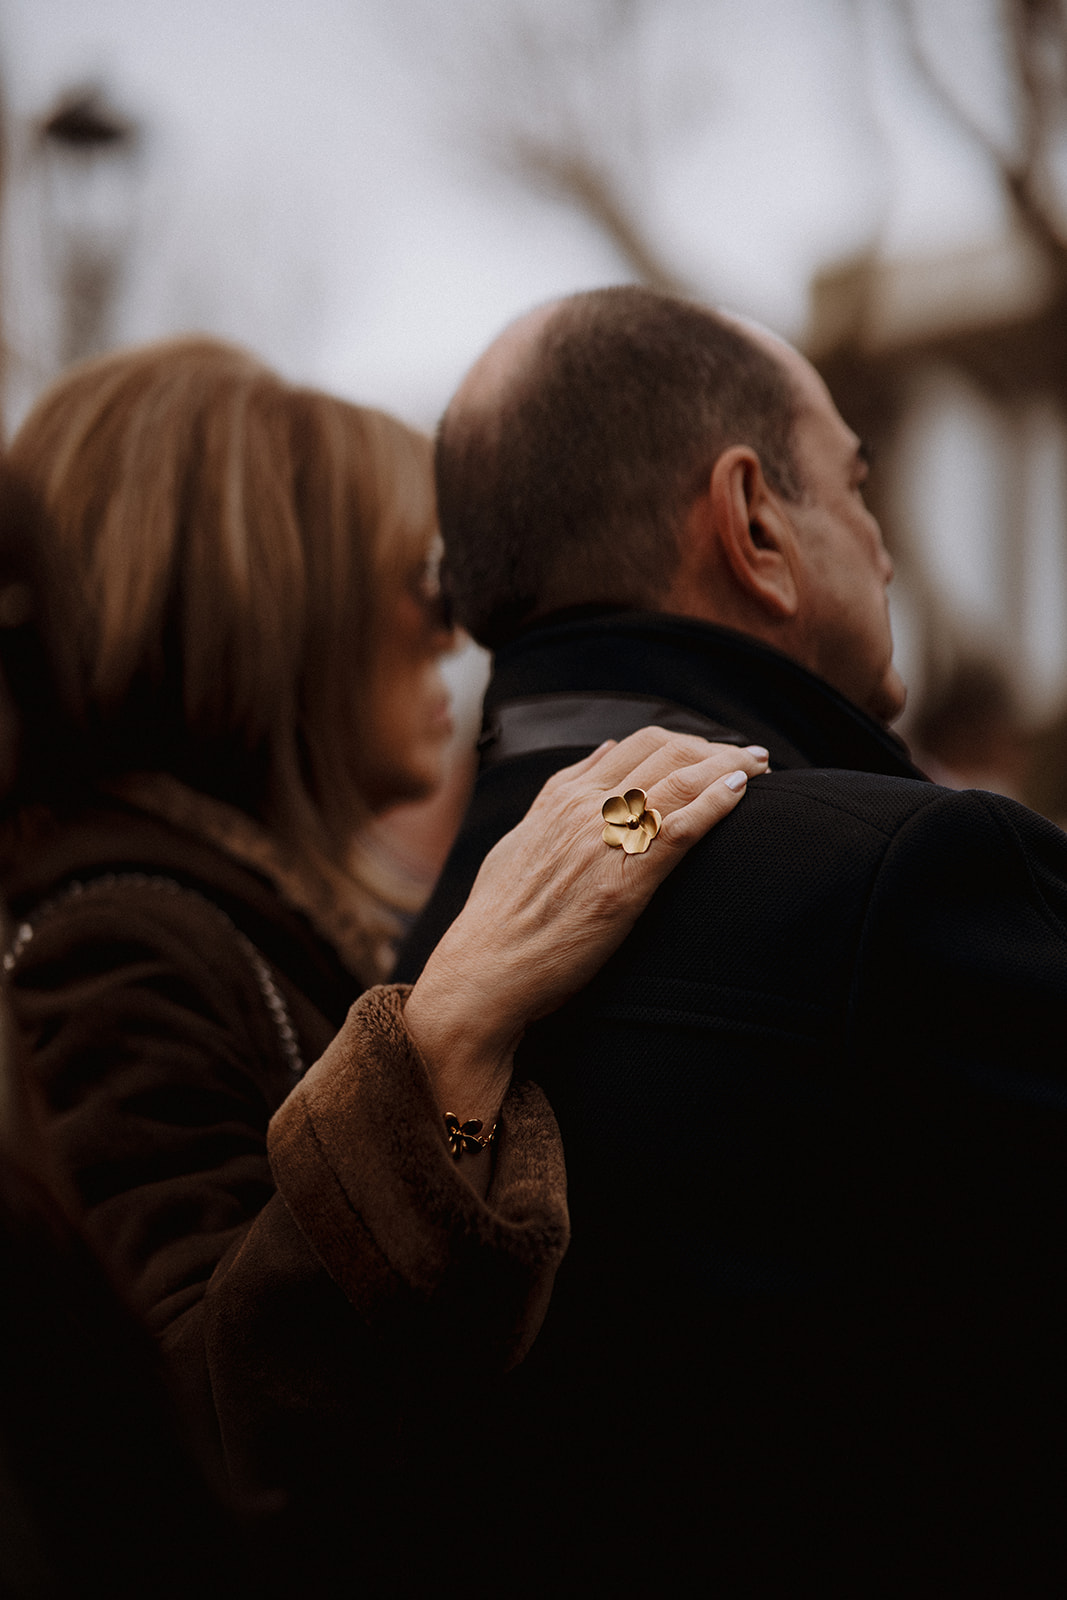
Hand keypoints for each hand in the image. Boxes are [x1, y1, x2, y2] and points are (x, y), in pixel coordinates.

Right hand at [405, 727, 767, 1129]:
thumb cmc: (500, 918)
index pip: (639, 745)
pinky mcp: (623, 884)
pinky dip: (717, 803)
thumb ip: (561, 794)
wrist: (485, 973)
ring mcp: (604, 842)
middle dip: (717, 749)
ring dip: (729, 767)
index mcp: (562, 797)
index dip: (687, 741)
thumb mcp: (522, 840)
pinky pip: (680, 828)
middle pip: (667, 753)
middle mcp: (584, 809)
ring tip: (763, 767)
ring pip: (680, 782)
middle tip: (754, 758)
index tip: (717, 750)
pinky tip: (743, 792)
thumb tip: (604, 752)